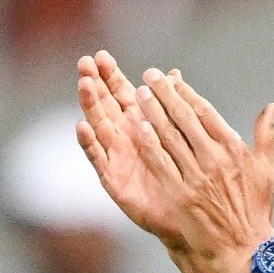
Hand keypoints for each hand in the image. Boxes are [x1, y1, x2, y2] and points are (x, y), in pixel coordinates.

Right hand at [76, 51, 187, 249]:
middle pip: (106, 105)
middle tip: (84, 62)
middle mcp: (126, 138)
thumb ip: (178, 106)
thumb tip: (175, 74)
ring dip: (90, 106)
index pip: (123, 94)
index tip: (101, 55)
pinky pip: (100, 160)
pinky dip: (90, 143)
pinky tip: (82, 127)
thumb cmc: (190, 177)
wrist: (191, 216)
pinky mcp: (115, 180)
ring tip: (83, 85)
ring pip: (100, 127)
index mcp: (144, 125)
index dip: (111, 76)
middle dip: (94, 84)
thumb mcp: (189, 137)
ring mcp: (118, 158)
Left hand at [133, 67, 273, 272]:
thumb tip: (272, 107)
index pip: (205, 112)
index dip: (185, 92)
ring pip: (170, 136)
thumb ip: (266, 135)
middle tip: (149, 76)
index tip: (171, 77)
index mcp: (235, 149)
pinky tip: (138, 128)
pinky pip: (161, 163)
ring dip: (152, 112)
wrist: (246, 248)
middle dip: (164, 94)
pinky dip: (149, 143)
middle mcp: (215, 159)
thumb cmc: (256, 209)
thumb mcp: (267, 169)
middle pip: (184, 118)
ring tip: (138, 95)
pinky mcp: (181, 194)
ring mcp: (197, 176)